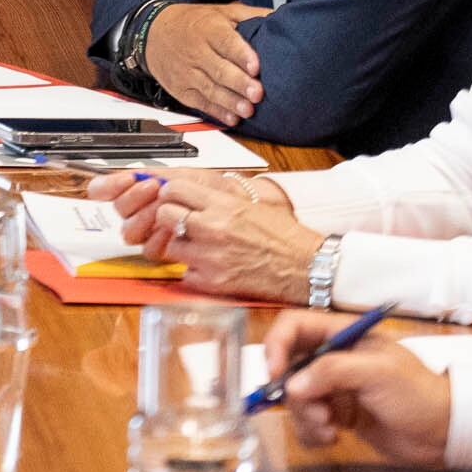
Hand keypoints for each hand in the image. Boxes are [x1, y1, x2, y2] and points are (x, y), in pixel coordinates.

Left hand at [103, 171, 317, 300]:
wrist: (308, 267)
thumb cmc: (285, 237)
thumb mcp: (252, 205)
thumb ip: (218, 199)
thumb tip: (189, 190)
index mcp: (225, 205)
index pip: (174, 189)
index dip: (170, 194)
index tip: (173, 199)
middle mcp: (213, 228)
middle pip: (164, 214)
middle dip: (168, 218)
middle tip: (179, 223)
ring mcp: (210, 256)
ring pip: (170, 246)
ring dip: (180, 247)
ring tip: (198, 248)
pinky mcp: (212, 282)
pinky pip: (184, 274)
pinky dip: (192, 272)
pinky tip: (208, 268)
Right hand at [144, 2, 268, 125]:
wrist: (153, 32)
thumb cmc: (193, 23)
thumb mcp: (221, 11)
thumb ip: (250, 15)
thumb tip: (281, 18)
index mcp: (208, 29)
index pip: (226, 42)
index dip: (241, 54)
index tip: (256, 66)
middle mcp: (196, 51)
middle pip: (218, 69)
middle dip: (239, 83)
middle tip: (257, 93)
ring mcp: (186, 72)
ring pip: (209, 88)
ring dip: (229, 101)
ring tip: (248, 110)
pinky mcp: (181, 88)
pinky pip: (199, 102)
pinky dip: (215, 111)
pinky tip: (231, 117)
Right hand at [266, 310, 451, 462]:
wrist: (445, 434)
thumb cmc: (419, 394)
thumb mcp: (378, 373)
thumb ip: (332, 371)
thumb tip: (292, 386)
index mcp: (343, 335)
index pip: (293, 327)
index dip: (276, 346)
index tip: (274, 375)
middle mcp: (333, 358)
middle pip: (287, 367)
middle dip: (294, 394)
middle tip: (316, 412)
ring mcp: (334, 388)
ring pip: (294, 398)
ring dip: (305, 417)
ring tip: (329, 429)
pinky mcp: (336, 414)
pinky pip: (306, 422)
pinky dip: (311, 432)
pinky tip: (333, 437)